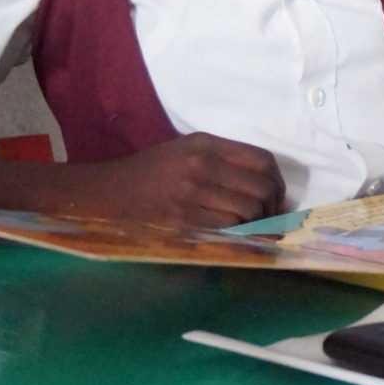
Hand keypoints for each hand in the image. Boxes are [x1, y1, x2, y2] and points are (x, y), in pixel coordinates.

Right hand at [58, 133, 283, 227]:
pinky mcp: (183, 221)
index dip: (277, 181)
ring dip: (258, 225)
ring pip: (248, 211)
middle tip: (272, 220)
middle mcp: (202, 165)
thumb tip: (265, 183)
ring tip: (256, 231)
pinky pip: (227, 230)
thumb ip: (223, 160)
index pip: (262, 160)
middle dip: (273, 208)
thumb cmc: (149, 171)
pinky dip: (239, 237)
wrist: (106, 193)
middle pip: (261, 188)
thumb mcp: (186, 150)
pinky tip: (237, 240)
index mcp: (205, 144)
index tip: (278, 196)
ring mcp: (192, 194)